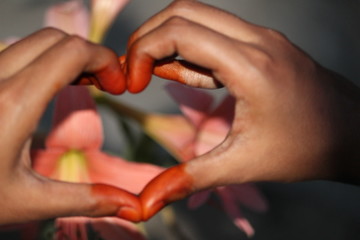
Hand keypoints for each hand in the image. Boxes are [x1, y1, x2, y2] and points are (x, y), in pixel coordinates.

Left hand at [0, 28, 140, 223]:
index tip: (118, 84)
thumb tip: (131, 205)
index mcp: (12, 104)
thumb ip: (87, 199)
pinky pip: (17, 53)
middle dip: (90, 55)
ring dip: (68, 57)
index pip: (71, 52)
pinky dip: (46, 61)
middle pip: (57, 39)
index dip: (105, 60)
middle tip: (105, 85)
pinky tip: (52, 86)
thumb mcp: (30, 201)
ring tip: (84, 84)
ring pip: (36, 41)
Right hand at [123, 0, 359, 219]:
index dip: (142, 52)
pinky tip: (191, 76)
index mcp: (250, 65)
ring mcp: (262, 37)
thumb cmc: (305, 149)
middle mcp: (256, 39)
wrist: (354, 133)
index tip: (132, 84)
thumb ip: (190, 179)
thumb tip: (147, 203)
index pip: (179, 31)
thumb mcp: (242, 165)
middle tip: (135, 73)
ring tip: (158, 76)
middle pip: (182, 10)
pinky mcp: (264, 43)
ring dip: (168, 41)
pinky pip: (216, 31)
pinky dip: (190, 47)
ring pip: (198, 15)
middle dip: (147, 37)